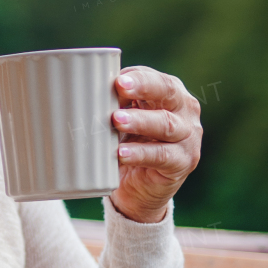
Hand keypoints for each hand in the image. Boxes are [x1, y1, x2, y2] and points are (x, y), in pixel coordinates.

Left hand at [109, 66, 201, 223]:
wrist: (139, 191)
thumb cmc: (128, 145)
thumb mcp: (121, 122)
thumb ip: (111, 104)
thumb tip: (79, 91)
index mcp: (171, 93)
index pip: (157, 78)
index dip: (139, 77)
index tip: (117, 79)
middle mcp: (185, 112)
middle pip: (168, 93)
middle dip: (144, 87)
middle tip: (119, 87)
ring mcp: (187, 138)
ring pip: (165, 125)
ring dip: (139, 121)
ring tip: (115, 120)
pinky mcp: (183, 162)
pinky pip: (162, 156)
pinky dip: (140, 153)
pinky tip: (121, 153)